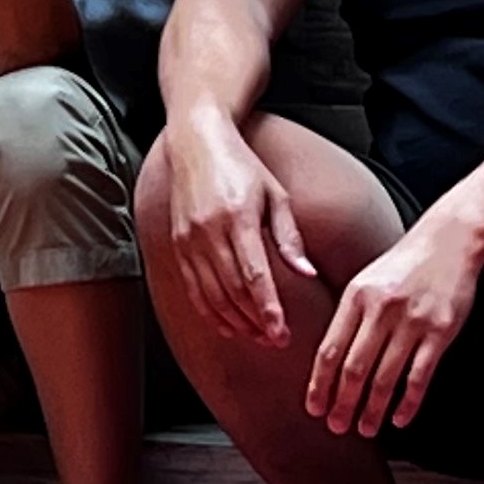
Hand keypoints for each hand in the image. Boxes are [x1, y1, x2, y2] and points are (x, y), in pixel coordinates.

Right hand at [158, 113, 318, 350]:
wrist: (196, 143)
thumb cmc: (242, 166)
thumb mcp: (275, 195)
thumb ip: (289, 237)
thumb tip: (306, 273)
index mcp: (238, 217)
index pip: (254, 275)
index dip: (269, 310)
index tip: (282, 334)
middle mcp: (209, 231)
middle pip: (233, 291)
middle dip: (256, 322)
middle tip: (276, 341)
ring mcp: (189, 239)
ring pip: (212, 295)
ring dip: (235, 322)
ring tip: (257, 336)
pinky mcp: (177, 244)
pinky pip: (193, 289)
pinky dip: (210, 312)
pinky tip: (228, 325)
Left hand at [307, 206, 483, 436]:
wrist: (448, 240)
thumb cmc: (404, 265)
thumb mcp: (366, 281)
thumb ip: (349, 317)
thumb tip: (329, 361)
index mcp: (356, 296)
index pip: (330, 349)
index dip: (320, 384)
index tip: (314, 408)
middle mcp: (381, 309)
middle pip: (354, 368)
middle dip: (343, 403)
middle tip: (337, 427)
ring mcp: (412, 321)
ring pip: (385, 377)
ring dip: (373, 409)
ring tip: (365, 428)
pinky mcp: (440, 331)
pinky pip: (420, 376)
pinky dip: (408, 402)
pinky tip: (400, 418)